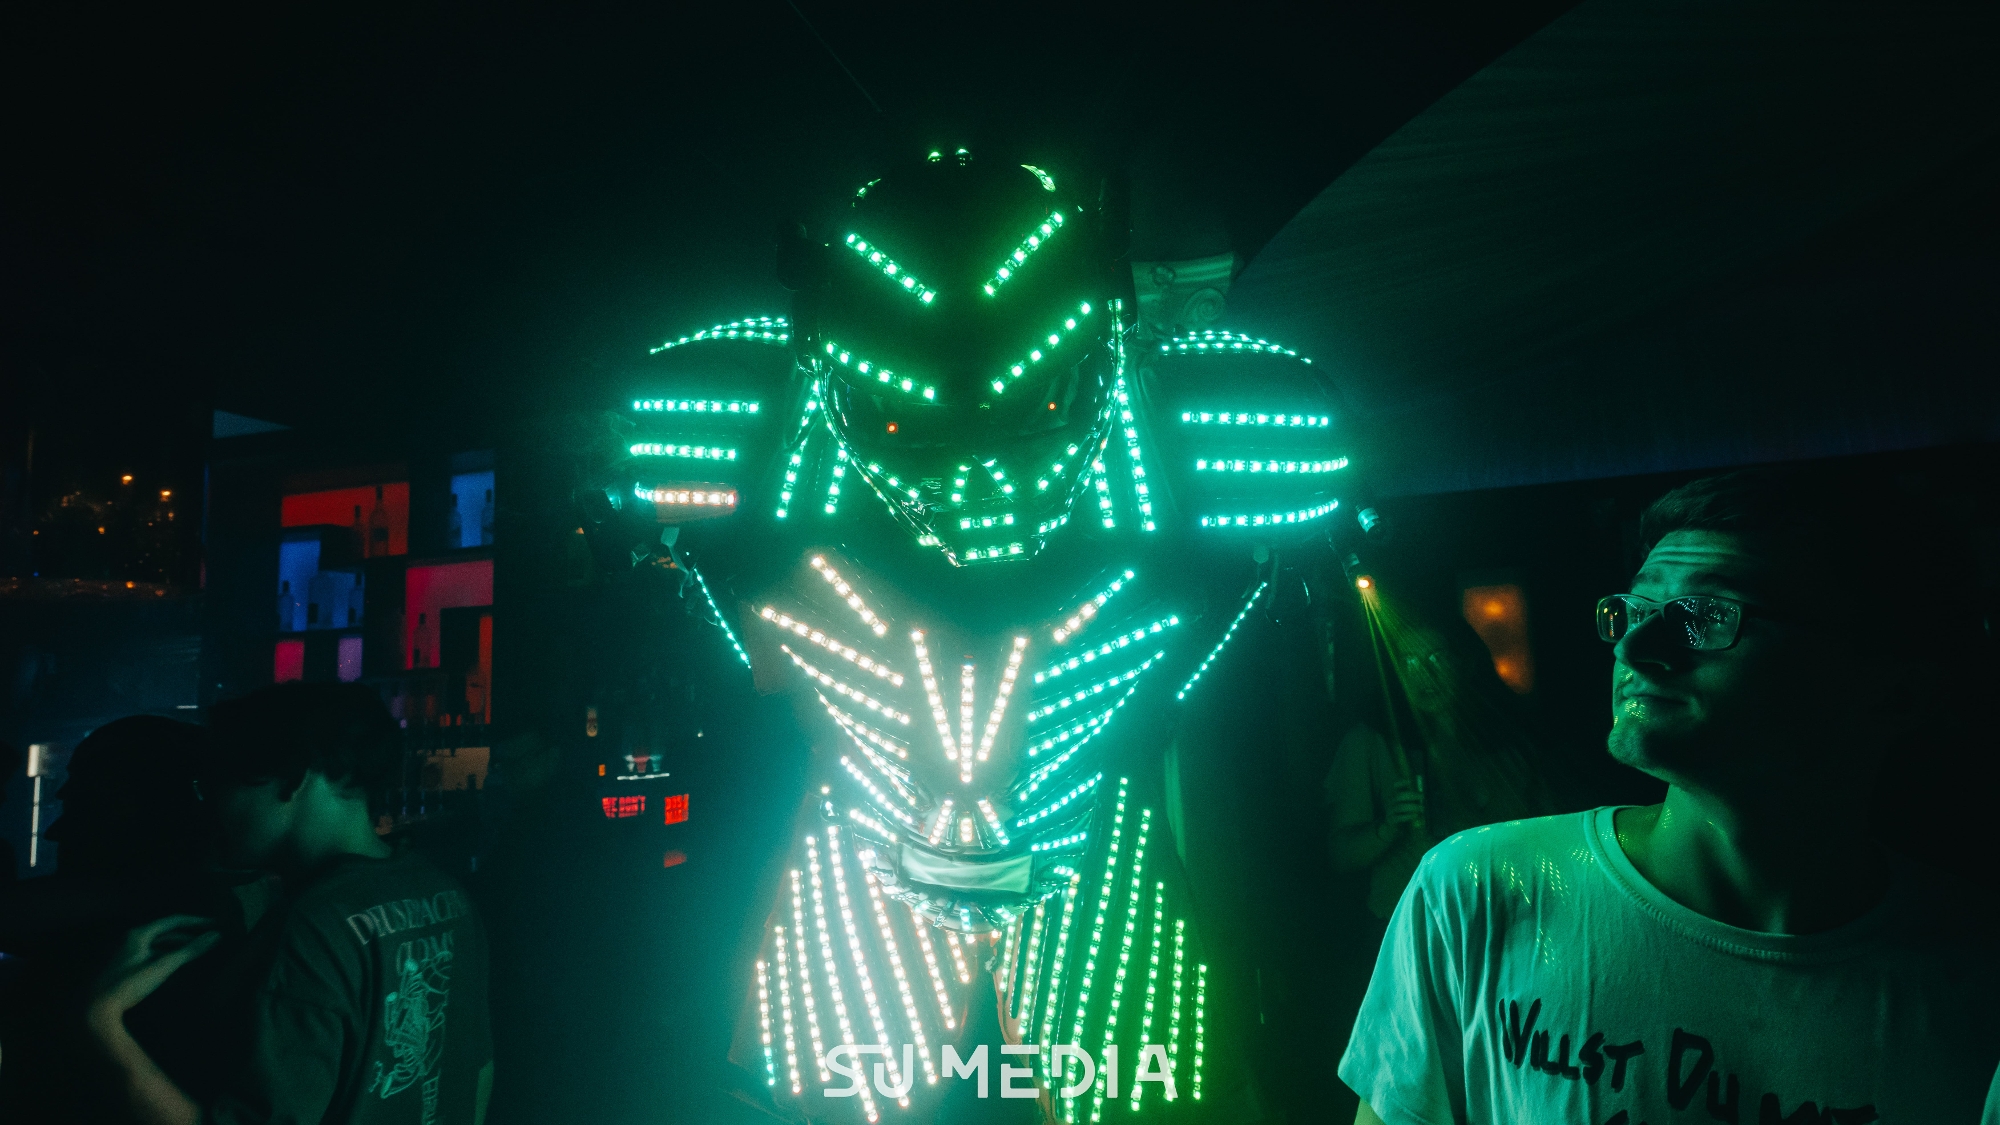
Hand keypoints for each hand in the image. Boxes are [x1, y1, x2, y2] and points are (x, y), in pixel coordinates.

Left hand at [87, 915, 219, 1030]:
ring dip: (176, 947)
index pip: (173, 920)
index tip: (213, 924)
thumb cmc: (129, 984)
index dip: (195, 921)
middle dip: (187, 935)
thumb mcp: (163, 966)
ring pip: (156, 945)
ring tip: (193, 952)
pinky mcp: (124, 968)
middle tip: (206, 939)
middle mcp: (131, 940)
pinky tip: (172, 966)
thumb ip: (189, 951)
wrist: (97, 1009)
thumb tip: (215, 936)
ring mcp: (126, 954)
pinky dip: (165, 957)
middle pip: (164, 932)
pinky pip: (150, 956)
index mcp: (139, 934)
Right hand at [1382, 781, 1425, 831]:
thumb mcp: (1403, 805)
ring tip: (1422, 808)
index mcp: (1394, 796)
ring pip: (1400, 807)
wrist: (1389, 827)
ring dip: (1412, 806)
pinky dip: (1408, 816)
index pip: (1395, 787)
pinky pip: (1399, 817)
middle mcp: (1391, 802)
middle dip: (1412, 795)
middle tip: (1422, 796)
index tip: (1410, 781)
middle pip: (1399, 796)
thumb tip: (1421, 794)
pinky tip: (1415, 815)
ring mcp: (1390, 811)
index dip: (1401, 783)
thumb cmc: (1399, 814)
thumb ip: (1409, 799)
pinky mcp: (1391, 820)